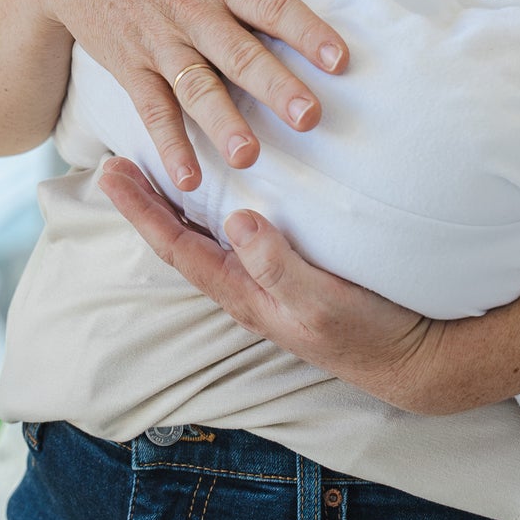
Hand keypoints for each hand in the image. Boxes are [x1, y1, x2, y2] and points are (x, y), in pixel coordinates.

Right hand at [28, 0, 349, 193]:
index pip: (270, 4)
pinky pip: (152, 111)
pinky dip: (169, 145)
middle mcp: (192, 12)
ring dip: (222, 123)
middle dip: (274, 85)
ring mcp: (159, 44)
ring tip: (250, 157)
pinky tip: (188, 180)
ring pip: (196, 88)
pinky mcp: (130, 69)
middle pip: (239, 52)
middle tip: (310, 118)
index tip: (340, 59)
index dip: (306, 30)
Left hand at [99, 157, 453, 412]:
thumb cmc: (365, 331)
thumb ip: (277, 265)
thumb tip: (235, 219)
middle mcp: (245, 287)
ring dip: (176, 203)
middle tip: (115, 161)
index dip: (142, 208)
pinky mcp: (290, 273)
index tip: (111, 171)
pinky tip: (223, 192)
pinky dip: (217, 208)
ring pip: (205, 236)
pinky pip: (237, 235)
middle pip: (180, 238)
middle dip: (146, 201)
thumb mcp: (320, 300)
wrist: (408, 358)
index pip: (176, 244)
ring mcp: (266, 282)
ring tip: (156, 168)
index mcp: (242, 292)